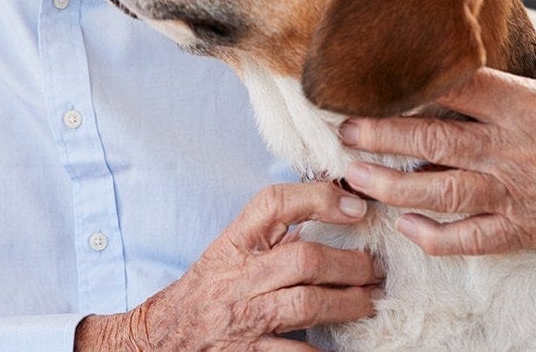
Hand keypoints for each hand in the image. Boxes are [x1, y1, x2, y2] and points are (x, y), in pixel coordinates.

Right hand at [75, 182, 381, 349]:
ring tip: (370, 301)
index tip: (356, 207)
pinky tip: (343, 346)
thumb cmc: (204, 293)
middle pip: (304, 259)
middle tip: (375, 268)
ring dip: (349, 303)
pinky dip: (323, 351)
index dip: (318, 198)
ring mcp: (244, 319)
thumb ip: (270, 238)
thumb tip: (329, 214)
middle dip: (350, 264)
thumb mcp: (228, 254)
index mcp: (233, 244)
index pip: (273, 204)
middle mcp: (238, 278)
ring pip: (307, 305)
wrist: (160, 338)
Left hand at [338, 67, 535, 256]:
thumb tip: (448, 75)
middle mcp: (516, 147)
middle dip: (378, 134)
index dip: (406, 85)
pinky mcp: (530, 229)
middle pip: (431, 137)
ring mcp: (521, 191)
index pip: (453, 86)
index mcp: (524, 104)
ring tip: (354, 176)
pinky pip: (472, 238)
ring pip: (440, 189)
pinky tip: (407, 226)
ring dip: (390, 184)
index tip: (367, 81)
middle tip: (343, 130)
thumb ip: (506, 87)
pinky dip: (434, 236)